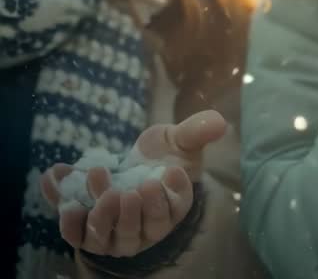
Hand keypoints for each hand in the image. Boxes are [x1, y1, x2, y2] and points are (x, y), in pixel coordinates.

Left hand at [39, 110, 225, 256]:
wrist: (132, 168)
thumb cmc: (162, 157)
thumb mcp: (180, 141)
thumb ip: (196, 132)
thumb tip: (219, 122)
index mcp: (173, 209)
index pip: (175, 210)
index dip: (173, 194)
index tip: (172, 170)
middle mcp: (145, 229)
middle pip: (139, 230)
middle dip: (133, 212)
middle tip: (130, 189)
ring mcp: (113, 233)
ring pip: (106, 236)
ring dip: (100, 213)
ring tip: (96, 175)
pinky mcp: (87, 230)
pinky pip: (74, 233)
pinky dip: (64, 213)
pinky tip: (56, 178)